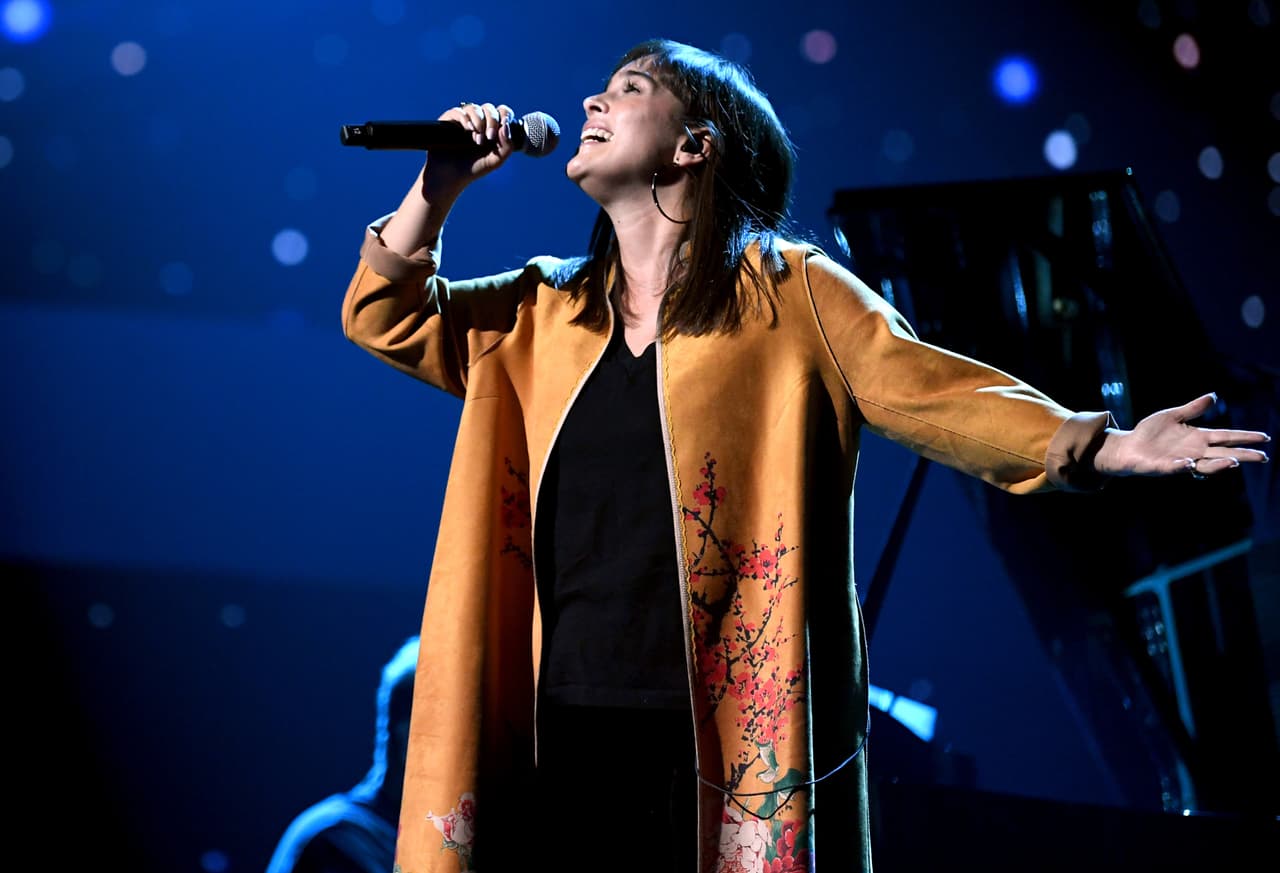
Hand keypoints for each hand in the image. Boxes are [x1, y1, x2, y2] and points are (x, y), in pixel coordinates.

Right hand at [422, 101, 516, 195]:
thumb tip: (506, 126)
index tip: (503, 126)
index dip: (505, 115)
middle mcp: (479, 122)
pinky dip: (465, 118)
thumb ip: (507, 146)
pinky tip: (468, 129)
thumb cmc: (474, 168)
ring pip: (474, 108)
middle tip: (489, 137)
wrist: (451, 176)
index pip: (502, 112)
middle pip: (489, 108)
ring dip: (479, 121)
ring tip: (477, 139)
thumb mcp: (495, 161)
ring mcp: (464, 120)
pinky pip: (458, 111)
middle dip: (492, 121)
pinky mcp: (450, 120)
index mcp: (493, 129)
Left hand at [1091, 392, 1270, 478]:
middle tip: (1263, 457)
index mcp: (1198, 437)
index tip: (1264, 437)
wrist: (1127, 445)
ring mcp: (1182, 461)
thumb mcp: (1173, 415)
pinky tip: (1191, 463)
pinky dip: (1184, 466)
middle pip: (1224, 453)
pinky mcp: (1165, 467)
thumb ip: (1193, 408)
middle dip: (1244, 455)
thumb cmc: (1149, 432)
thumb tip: (1213, 396)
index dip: (1245, 437)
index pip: (1227, 437)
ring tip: (1235, 461)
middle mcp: (1194, 451)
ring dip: (1219, 464)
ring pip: (1206, 465)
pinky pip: (1177, 467)